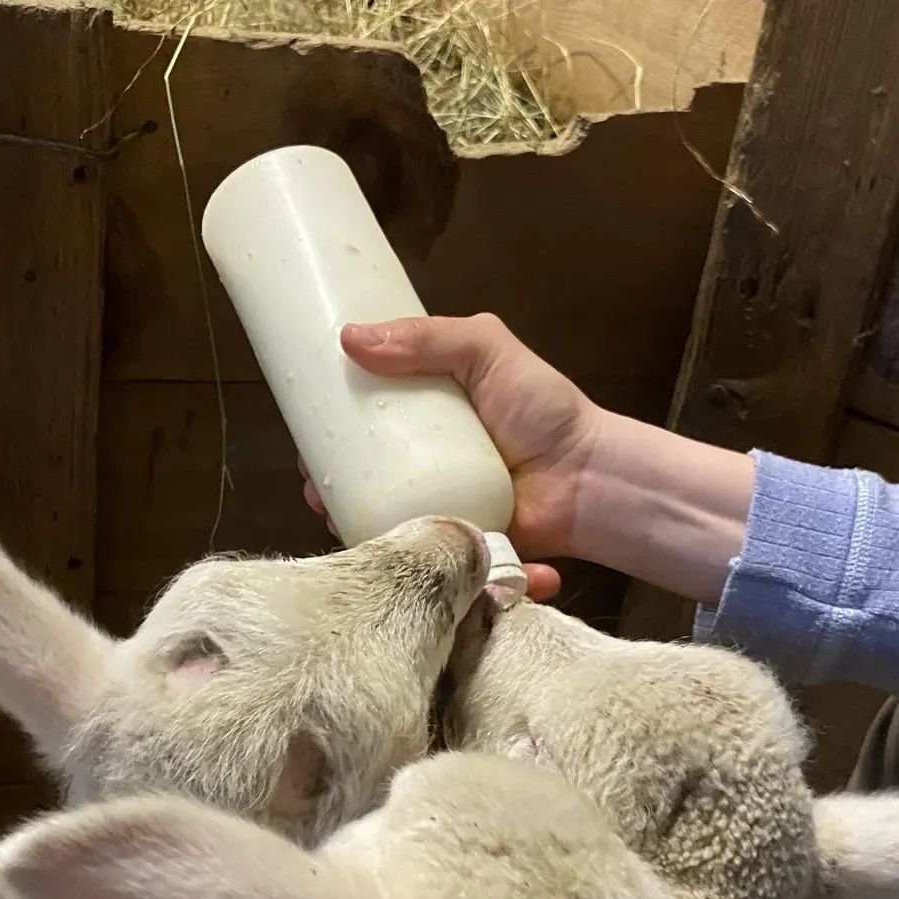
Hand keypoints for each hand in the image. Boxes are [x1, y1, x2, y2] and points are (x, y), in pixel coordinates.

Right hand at [304, 313, 755, 607]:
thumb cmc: (546, 413)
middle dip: (329, 491)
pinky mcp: (451, 551)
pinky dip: (397, 559)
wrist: (590, 481)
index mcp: (426, 423)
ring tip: (338, 520)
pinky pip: (417, 560)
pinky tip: (381, 551)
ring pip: (378, 526)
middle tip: (319, 490)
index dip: (327, 437)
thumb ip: (428, 339)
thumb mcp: (487, 351)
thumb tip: (350, 338)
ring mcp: (437, 512)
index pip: (362, 428)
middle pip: (359, 484)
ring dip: (352, 529)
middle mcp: (425, 470)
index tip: (307, 441)